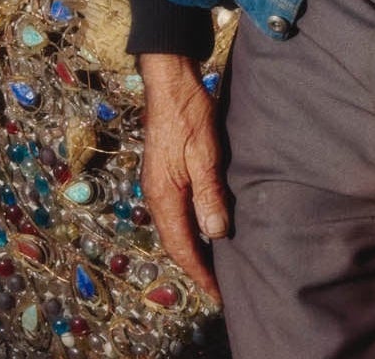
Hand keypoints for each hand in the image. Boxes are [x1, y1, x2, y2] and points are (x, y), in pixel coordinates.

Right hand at [138, 52, 230, 300]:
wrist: (169, 81)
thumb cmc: (189, 114)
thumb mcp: (205, 153)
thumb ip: (209, 193)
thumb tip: (214, 233)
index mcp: (164, 195)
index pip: (181, 247)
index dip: (199, 273)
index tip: (218, 293)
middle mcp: (155, 195)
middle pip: (174, 242)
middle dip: (195, 267)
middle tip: (219, 286)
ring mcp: (157, 184)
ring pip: (174, 228)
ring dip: (192, 248)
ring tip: (215, 265)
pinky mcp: (163, 174)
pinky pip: (175, 212)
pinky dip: (189, 228)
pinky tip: (205, 228)